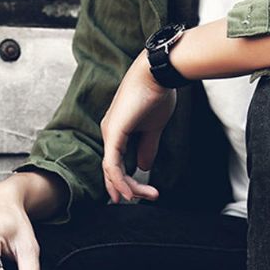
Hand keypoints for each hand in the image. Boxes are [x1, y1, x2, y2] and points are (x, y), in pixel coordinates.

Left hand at [100, 51, 176, 202]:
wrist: (159, 73)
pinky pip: (112, 164)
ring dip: (128, 187)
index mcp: (117, 131)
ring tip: (147, 195)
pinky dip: (120, 181)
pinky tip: (129, 192)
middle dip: (129, 188)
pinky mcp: (114, 133)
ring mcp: (110, 133)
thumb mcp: (153, 128)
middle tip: (149, 197)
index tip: (143, 193)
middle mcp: (110, 133)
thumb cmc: (158, 94)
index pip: (117, 164)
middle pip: (112, 170)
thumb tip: (142, 167)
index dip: (126, 182)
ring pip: (112, 171)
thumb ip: (147, 148)